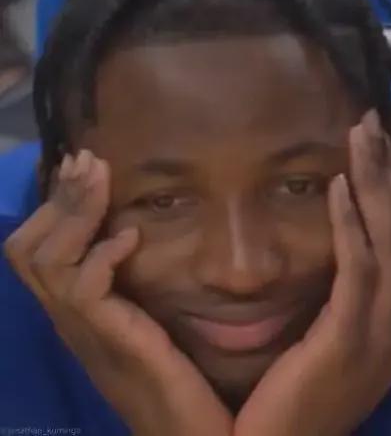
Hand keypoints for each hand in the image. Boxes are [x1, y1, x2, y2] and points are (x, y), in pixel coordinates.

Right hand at [4, 150, 232, 435]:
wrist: (180, 428)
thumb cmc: (170, 370)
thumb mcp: (141, 314)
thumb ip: (128, 282)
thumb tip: (133, 230)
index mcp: (75, 309)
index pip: (38, 250)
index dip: (56, 206)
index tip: (82, 168)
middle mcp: (67, 318)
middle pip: (30, 248)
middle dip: (59, 199)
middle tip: (85, 160)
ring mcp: (82, 331)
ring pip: (47, 261)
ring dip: (75, 213)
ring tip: (98, 177)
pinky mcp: (108, 340)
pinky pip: (84, 291)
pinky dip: (102, 256)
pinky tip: (129, 237)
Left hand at [234, 111, 390, 435]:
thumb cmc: (304, 391)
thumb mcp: (335, 337)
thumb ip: (347, 296)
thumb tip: (342, 245)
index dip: (390, 189)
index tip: (372, 148)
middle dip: (386, 172)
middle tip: (368, 125)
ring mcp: (385, 331)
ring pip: (388, 239)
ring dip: (373, 183)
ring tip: (359, 137)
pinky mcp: (352, 338)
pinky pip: (357, 269)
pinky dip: (350, 224)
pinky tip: (335, 186)